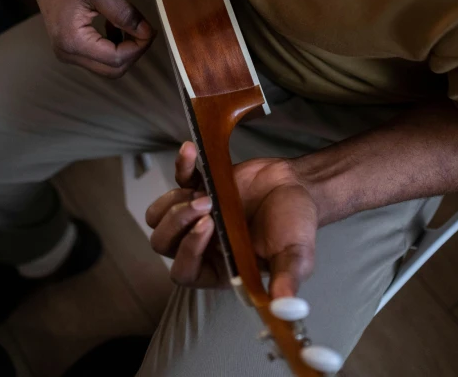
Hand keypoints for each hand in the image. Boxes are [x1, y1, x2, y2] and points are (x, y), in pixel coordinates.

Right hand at [27, 0, 154, 77]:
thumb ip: (125, 14)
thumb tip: (146, 33)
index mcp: (73, 41)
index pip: (116, 58)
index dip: (139, 46)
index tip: (150, 29)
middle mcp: (67, 53)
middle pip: (113, 69)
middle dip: (134, 51)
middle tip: (144, 29)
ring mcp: (67, 53)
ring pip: (107, 66)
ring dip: (124, 49)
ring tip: (129, 25)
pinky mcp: (70, 48)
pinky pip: (98, 58)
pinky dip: (113, 46)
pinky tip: (114, 26)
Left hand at [146, 142, 318, 297]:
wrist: (298, 187)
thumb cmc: (297, 224)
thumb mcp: (296, 253)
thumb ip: (288, 278)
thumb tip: (284, 306)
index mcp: (220, 268)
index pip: (184, 272)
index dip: (188, 251)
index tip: (209, 226)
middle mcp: (203, 245)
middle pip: (163, 243)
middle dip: (178, 223)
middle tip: (206, 204)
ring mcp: (197, 215)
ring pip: (159, 217)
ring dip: (173, 202)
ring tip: (205, 191)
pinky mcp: (199, 187)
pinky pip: (177, 180)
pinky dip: (180, 165)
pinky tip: (190, 151)